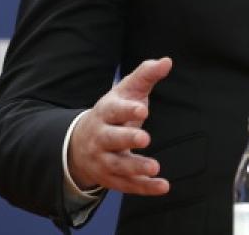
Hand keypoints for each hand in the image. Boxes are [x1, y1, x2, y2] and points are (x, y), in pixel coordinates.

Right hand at [68, 57, 172, 194]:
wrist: (81, 143)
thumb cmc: (114, 112)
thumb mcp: (127, 91)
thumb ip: (146, 75)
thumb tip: (167, 61)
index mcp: (105, 113)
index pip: (114, 110)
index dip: (127, 110)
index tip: (143, 109)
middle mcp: (101, 138)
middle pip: (111, 139)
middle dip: (126, 139)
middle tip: (145, 138)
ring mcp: (104, 160)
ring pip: (118, 166)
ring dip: (135, 167)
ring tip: (154, 167)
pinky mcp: (112, 178)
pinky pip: (128, 185)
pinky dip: (145, 188)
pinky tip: (163, 186)